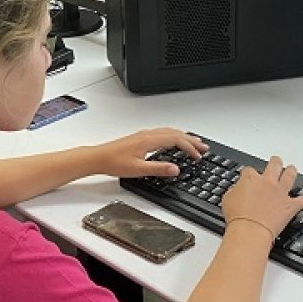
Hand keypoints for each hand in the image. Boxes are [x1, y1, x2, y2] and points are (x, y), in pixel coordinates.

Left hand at [91, 128, 206, 177]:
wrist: (98, 158)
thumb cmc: (114, 162)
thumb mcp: (138, 169)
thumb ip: (158, 168)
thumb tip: (176, 169)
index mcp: (149, 140)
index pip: (176, 140)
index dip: (189, 148)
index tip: (198, 156)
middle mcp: (148, 135)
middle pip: (175, 134)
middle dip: (191, 140)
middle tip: (204, 147)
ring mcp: (144, 135)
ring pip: (169, 132)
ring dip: (183, 137)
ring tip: (194, 143)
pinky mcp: (140, 138)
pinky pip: (163, 133)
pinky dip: (174, 136)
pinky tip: (174, 141)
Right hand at [221, 156, 302, 237]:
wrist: (249, 230)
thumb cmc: (238, 217)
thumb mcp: (227, 199)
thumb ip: (235, 191)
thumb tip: (238, 190)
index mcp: (250, 179)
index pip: (250, 170)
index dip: (249, 174)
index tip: (248, 178)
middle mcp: (268, 182)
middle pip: (274, 165)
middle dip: (275, 162)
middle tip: (275, 161)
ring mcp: (281, 193)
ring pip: (289, 176)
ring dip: (291, 171)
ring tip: (292, 168)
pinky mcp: (291, 206)